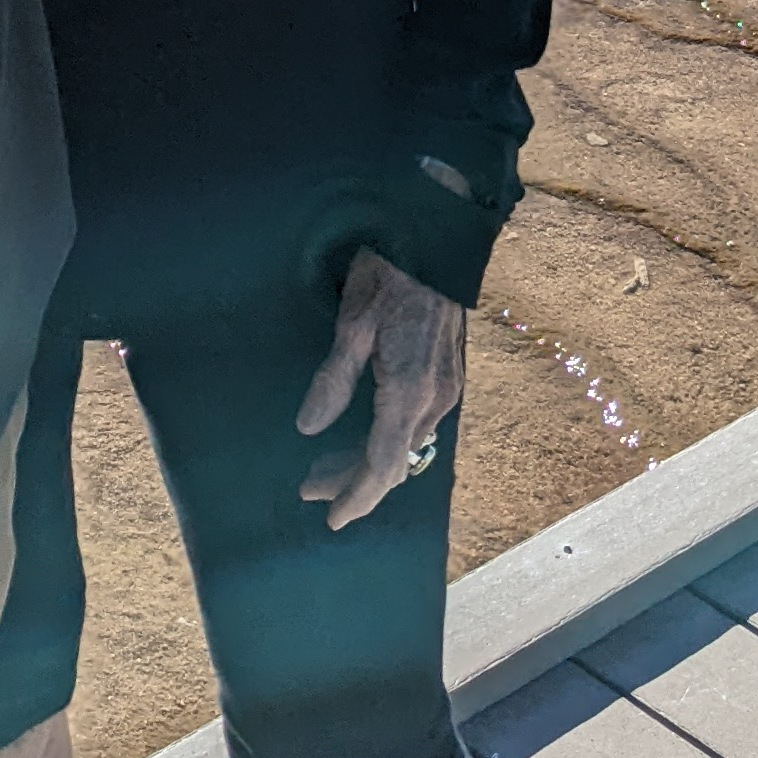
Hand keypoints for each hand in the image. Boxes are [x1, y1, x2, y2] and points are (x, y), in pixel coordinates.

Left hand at [295, 247, 464, 532]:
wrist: (434, 239)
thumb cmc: (388, 274)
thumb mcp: (351, 323)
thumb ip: (333, 379)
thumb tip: (309, 428)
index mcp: (409, 390)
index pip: (383, 463)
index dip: (357, 496)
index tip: (331, 518)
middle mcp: (435, 399)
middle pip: (395, 460)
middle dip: (354, 481)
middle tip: (310, 487)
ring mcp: (447, 388)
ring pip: (407, 444)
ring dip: (370, 460)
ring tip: (326, 466)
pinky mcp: (449, 376)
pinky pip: (418, 425)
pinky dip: (388, 439)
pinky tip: (365, 435)